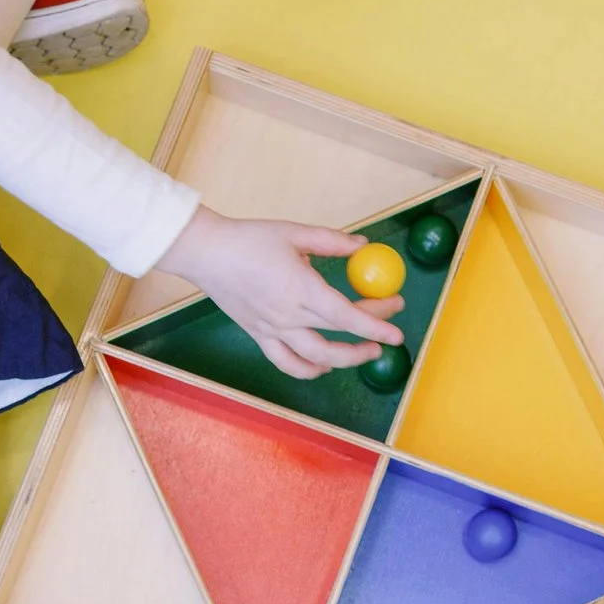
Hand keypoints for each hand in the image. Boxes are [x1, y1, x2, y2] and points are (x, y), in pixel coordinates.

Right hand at [154, 207, 406, 379]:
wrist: (206, 253)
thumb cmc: (248, 239)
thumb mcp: (295, 232)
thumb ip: (332, 241)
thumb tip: (364, 246)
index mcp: (300, 288)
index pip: (347, 315)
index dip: (376, 325)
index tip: (398, 329)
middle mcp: (288, 316)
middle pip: (338, 338)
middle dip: (369, 338)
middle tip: (388, 330)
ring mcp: (272, 330)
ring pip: (314, 359)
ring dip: (345, 361)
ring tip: (365, 352)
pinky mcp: (259, 336)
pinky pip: (287, 363)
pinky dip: (309, 370)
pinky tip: (324, 365)